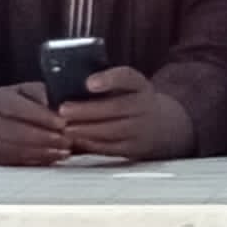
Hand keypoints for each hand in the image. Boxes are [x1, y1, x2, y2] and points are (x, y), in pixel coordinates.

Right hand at [0, 83, 68, 165]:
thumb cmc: (16, 103)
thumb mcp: (27, 90)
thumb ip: (41, 92)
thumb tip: (53, 103)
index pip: (19, 109)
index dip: (41, 117)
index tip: (62, 123)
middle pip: (17, 133)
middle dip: (45, 138)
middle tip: (67, 140)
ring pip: (17, 150)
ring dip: (44, 152)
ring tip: (64, 150)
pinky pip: (17, 161)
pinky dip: (38, 160)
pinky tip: (54, 157)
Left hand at [60, 67, 192, 161]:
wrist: (162, 125)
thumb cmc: (132, 102)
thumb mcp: (127, 87)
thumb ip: (105, 84)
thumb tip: (68, 84)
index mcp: (140, 86)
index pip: (128, 77)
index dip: (109, 79)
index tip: (89, 82)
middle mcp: (144, 106)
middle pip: (117, 107)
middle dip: (87, 110)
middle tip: (63, 110)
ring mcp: (141, 128)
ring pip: (112, 130)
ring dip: (85, 129)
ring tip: (65, 127)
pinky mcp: (133, 148)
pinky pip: (110, 147)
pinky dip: (90, 144)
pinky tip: (76, 140)